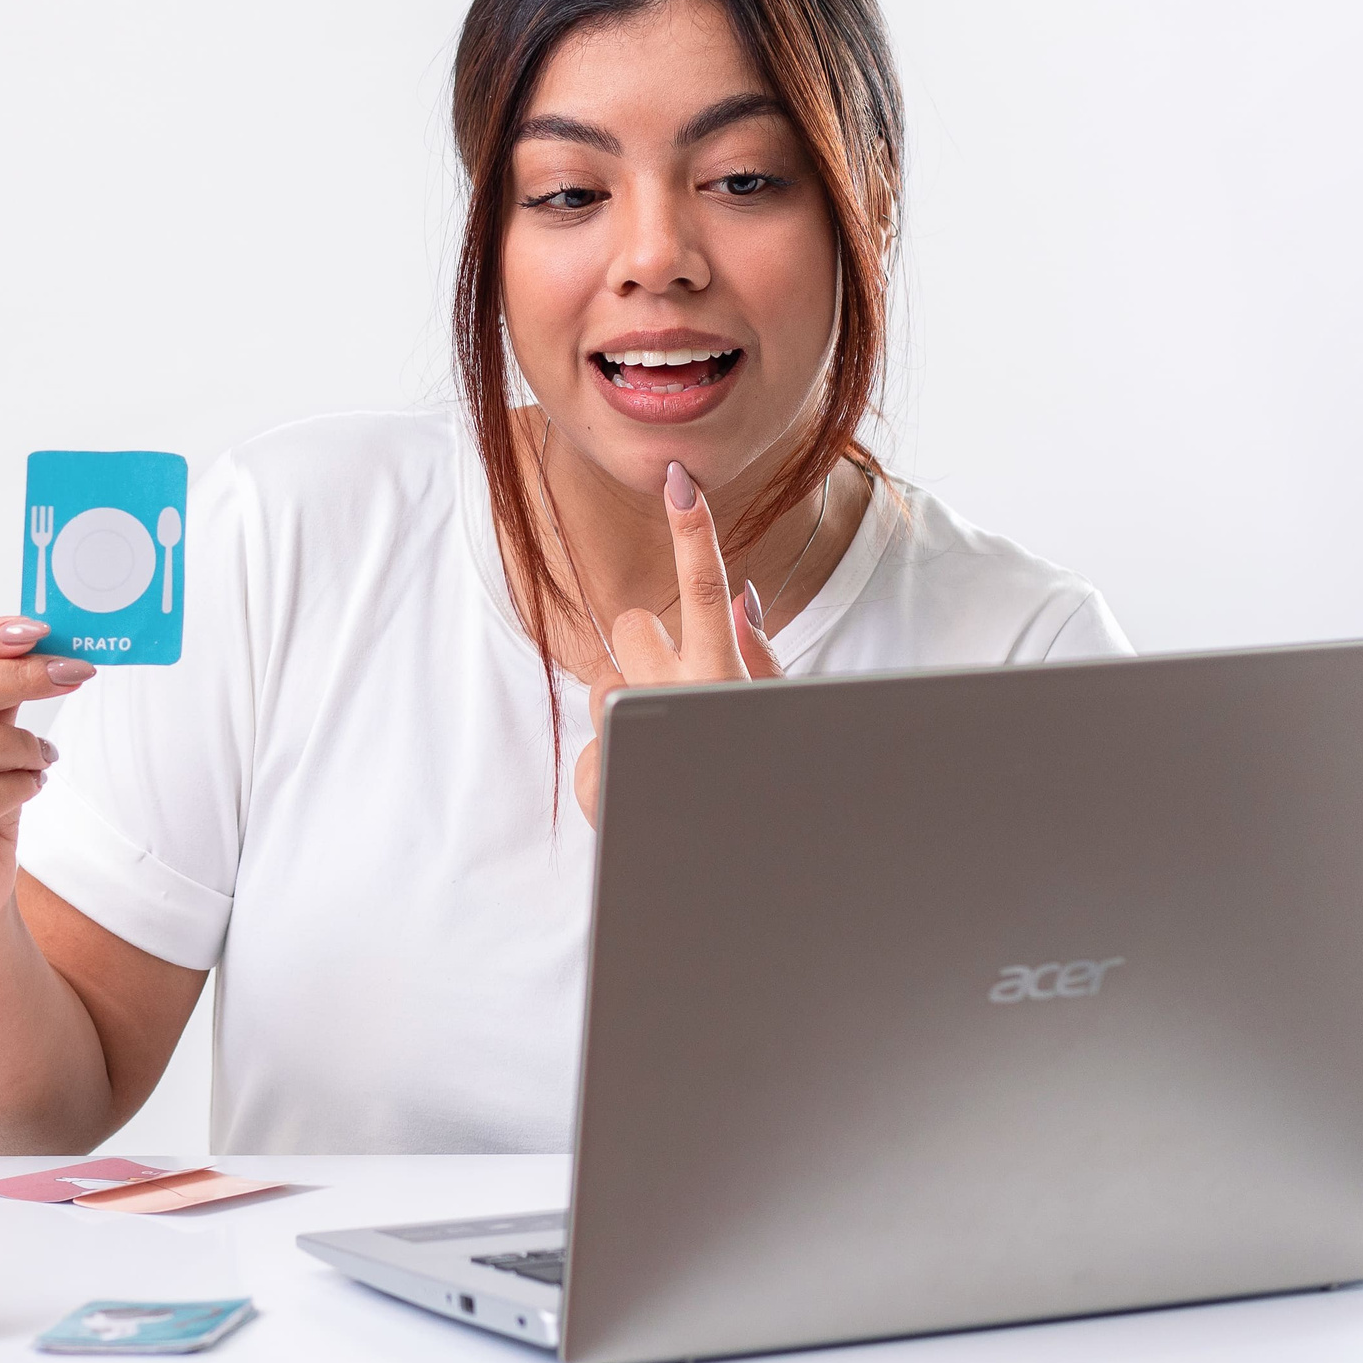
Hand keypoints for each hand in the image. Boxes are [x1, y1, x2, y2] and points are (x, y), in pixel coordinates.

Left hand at [574, 461, 784, 824]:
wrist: (729, 882)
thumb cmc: (759, 787)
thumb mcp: (772, 717)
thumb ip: (756, 655)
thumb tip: (743, 596)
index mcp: (724, 679)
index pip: (707, 589)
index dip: (694, 531)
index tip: (679, 479)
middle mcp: (676, 698)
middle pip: (630, 625)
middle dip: (643, 647)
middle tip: (671, 687)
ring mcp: (631, 736)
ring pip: (600, 682)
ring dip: (625, 708)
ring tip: (664, 754)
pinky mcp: (596, 774)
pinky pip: (589, 746)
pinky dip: (612, 769)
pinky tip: (645, 796)